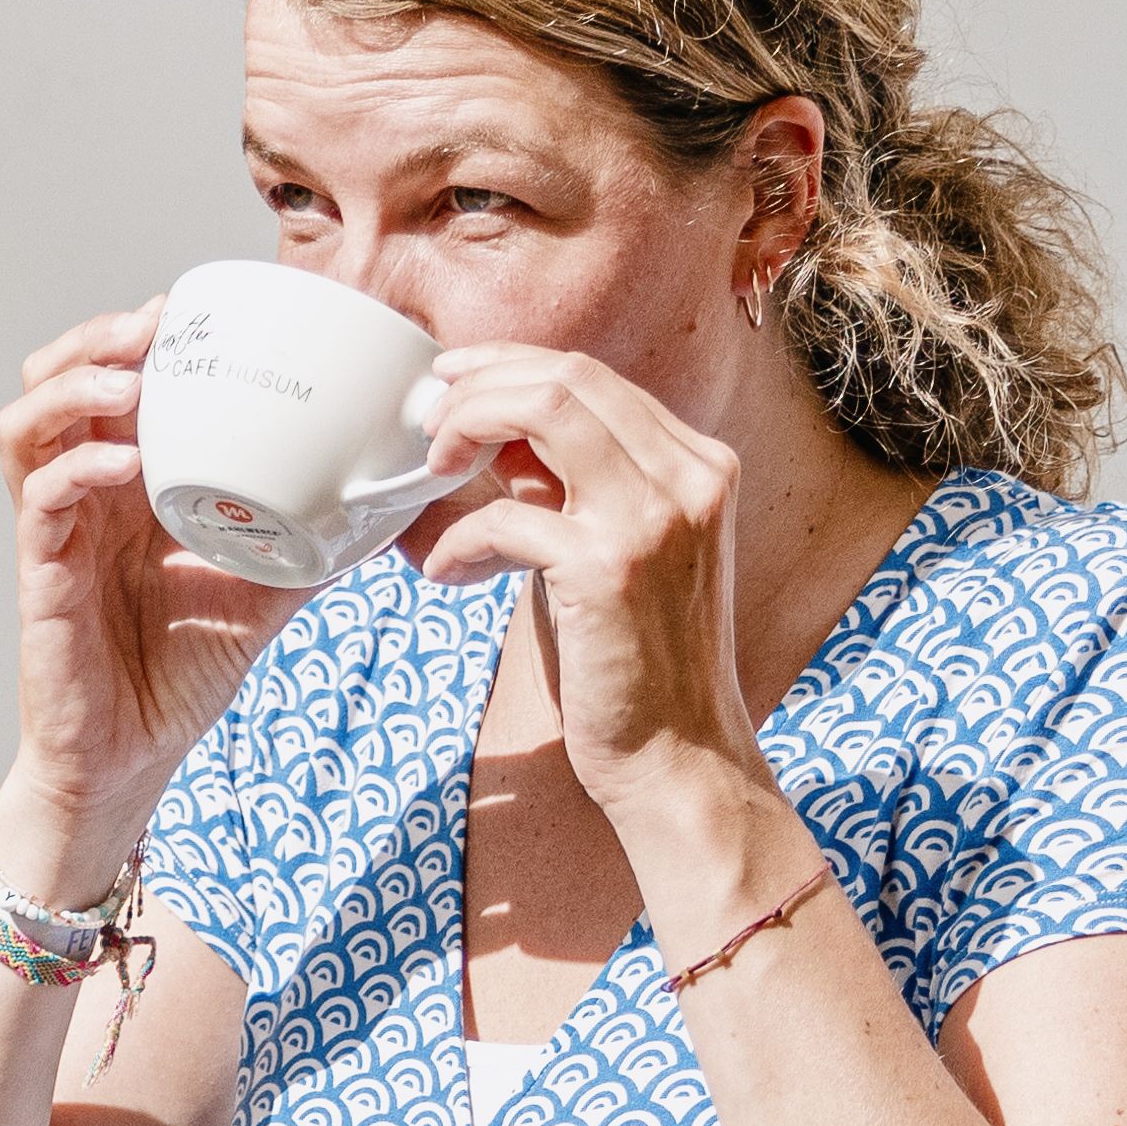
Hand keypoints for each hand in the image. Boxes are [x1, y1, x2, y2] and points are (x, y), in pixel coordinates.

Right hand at [0, 303, 301, 892]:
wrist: (131, 761)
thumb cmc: (180, 674)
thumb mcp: (264, 591)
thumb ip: (308, 541)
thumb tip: (379, 501)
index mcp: (127, 486)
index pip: (113, 384)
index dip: (139, 337)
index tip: (191, 309)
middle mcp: (83, 496)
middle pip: (53, 383)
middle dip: (96, 339)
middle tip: (152, 324)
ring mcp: (55, 532)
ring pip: (26, 426)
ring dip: (72, 386)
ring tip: (127, 375)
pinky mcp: (39, 576)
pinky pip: (42, 501)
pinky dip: (79, 468)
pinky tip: (126, 462)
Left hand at [407, 342, 786, 873]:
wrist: (679, 758)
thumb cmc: (637, 662)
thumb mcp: (618, 550)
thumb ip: (576, 487)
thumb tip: (494, 435)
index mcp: (698, 465)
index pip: (593, 376)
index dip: (508, 366)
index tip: (453, 382)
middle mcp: (689, 478)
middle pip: (566, 376)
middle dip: (478, 386)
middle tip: (428, 425)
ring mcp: (656, 518)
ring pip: (542, 410)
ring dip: (467, 430)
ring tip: (432, 474)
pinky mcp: (610, 569)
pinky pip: (506, 515)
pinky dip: (458, 539)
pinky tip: (445, 572)